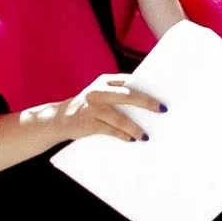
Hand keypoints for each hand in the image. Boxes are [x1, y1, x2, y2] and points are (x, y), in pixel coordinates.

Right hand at [41, 73, 161, 144]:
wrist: (60, 119)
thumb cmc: (88, 107)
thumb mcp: (101, 95)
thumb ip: (118, 95)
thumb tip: (148, 104)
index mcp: (104, 81)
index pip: (128, 81)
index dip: (146, 87)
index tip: (161, 93)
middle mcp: (97, 91)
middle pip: (127, 96)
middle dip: (146, 103)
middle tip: (161, 110)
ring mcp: (92, 107)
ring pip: (119, 117)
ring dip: (134, 127)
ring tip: (145, 136)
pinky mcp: (88, 123)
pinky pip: (110, 130)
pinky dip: (122, 135)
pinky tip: (131, 139)